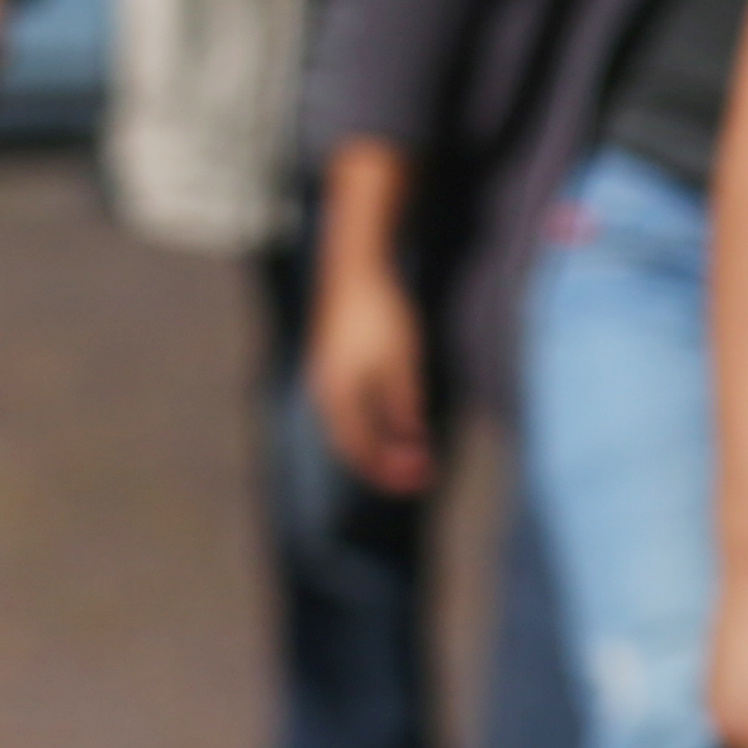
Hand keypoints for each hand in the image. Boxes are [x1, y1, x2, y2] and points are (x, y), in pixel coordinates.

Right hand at [306, 259, 433, 495]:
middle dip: (386, 464)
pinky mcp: (334, 364)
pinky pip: (351, 409)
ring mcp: (327, 378)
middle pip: (353, 443)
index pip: (361, 448)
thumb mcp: (400, 359)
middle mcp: (325, 392)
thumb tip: (411, 440)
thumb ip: (403, 401)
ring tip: (411, 457)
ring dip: (380, 446)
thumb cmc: (380, 312)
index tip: (422, 480)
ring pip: (351, 427)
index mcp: (337, 395)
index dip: (391, 469)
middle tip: (421, 476)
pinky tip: (395, 424)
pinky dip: (373, 425)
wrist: (355, 267)